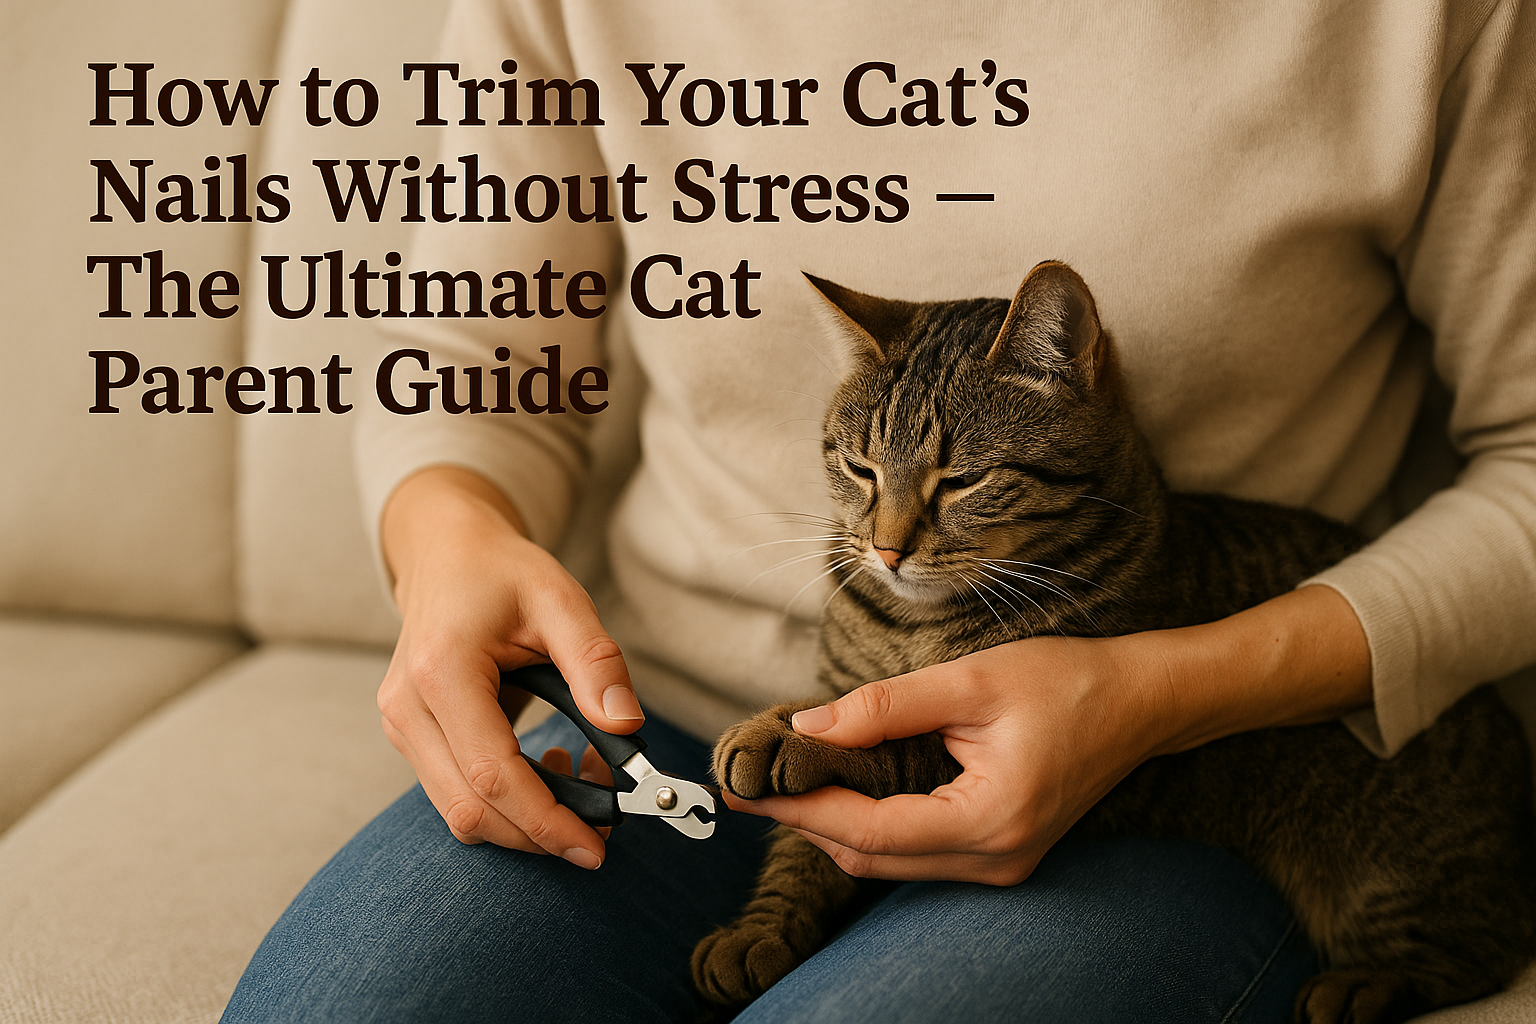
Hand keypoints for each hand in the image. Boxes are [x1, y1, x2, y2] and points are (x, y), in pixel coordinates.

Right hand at [375, 467, 642, 867]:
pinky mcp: (411, 738)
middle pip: (470, 808)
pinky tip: (551, 775)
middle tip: (602, 833)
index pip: (492, 774)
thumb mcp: (560, 600)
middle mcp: (408, 708)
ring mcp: (402, 728)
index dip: (545, 820)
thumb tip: (627, 727)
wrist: (446, 555)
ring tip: (583, 790)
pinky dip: (506, 804)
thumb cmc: (501, 572)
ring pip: (459, 812)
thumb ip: (595, 663)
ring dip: (524, 823)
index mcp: (441, 672)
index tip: (595, 845)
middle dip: (539, 834)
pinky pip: (456, 793)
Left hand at [725, 585, 1370, 884]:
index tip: (744, 788)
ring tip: (784, 782)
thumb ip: (886, 706)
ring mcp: (1000, 864)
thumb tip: (811, 727)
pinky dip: (871, 826)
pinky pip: (915, 853)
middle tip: (750, 784)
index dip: (797, 810)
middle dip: (804, 822)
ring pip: (888, 861)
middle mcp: (994, 860)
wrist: (1141, 701)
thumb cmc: (1067, 682)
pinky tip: (842, 789)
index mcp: (989, 821)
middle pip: (870, 857)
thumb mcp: (971, 680)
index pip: (867, 830)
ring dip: (833, 826)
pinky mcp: (999, 852)